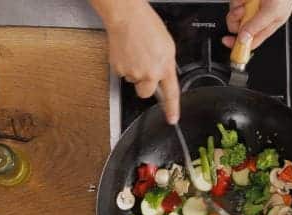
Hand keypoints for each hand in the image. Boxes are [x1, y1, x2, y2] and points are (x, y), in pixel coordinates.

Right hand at [95, 0, 179, 123]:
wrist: (127, 17)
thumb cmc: (147, 26)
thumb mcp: (167, 46)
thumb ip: (166, 65)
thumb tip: (163, 76)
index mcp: (165, 66)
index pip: (171, 93)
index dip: (172, 109)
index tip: (172, 119)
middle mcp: (150, 73)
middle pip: (146, 92)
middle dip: (145, 84)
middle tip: (144, 69)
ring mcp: (134, 72)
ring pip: (134, 81)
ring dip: (135, 71)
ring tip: (136, 53)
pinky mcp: (120, 70)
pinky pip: (124, 74)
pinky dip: (125, 66)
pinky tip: (128, 53)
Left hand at [222, 0, 291, 49]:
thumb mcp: (273, 11)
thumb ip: (257, 26)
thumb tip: (244, 40)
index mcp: (268, 24)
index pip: (251, 41)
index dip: (238, 44)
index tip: (228, 42)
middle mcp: (258, 16)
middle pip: (238, 28)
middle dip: (236, 20)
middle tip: (242, 11)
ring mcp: (250, 6)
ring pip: (234, 14)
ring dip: (236, 7)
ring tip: (246, 0)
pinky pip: (234, 2)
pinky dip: (237, 0)